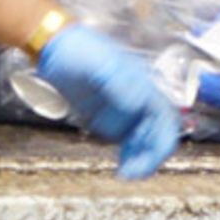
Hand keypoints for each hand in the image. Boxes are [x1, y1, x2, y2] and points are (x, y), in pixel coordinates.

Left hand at [36, 23, 180, 180]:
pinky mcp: (107, 118)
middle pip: (156, 135)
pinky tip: (121, 167)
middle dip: (150, 157)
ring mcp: (123, 110)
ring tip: (126, 173)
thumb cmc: (78, 49)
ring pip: (142, 143)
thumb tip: (137, 103)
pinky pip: (124, 143)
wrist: (54, 46)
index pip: (164, 120)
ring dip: (139, 160)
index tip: (150, 159)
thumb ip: (119, 83)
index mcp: (143, 86)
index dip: (161, 142)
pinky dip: (127, 157)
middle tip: (133, 173)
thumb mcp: (100, 63)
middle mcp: (138, 100)